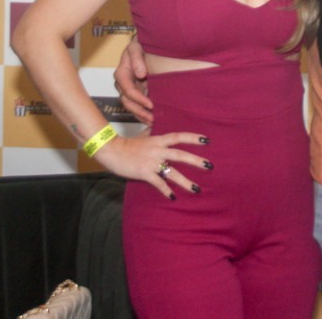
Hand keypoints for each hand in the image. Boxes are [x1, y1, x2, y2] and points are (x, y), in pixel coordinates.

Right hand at [97, 130, 211, 198]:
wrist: (111, 151)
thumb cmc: (127, 144)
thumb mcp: (142, 136)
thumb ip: (151, 132)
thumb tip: (155, 125)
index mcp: (158, 140)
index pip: (179, 137)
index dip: (193, 138)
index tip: (206, 140)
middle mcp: (158, 150)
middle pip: (181, 155)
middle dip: (196, 160)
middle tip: (209, 165)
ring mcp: (151, 162)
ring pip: (172, 172)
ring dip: (185, 181)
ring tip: (197, 189)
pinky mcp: (144, 173)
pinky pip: (158, 183)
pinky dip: (166, 190)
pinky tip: (173, 197)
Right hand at [114, 37, 153, 124]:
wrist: (145, 45)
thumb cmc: (140, 44)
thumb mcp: (136, 47)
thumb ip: (137, 58)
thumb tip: (140, 74)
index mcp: (122, 74)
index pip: (128, 90)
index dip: (139, 99)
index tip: (151, 104)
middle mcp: (123, 84)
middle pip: (128, 102)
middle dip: (140, 112)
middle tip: (153, 118)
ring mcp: (130, 89)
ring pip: (131, 107)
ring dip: (141, 116)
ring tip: (153, 122)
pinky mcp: (137, 92)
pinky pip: (137, 106)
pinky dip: (143, 114)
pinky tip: (152, 120)